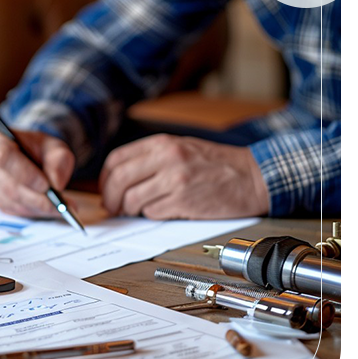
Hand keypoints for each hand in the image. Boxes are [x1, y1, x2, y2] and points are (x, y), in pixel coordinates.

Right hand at [0, 130, 75, 216]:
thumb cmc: (42, 150)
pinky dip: (36, 212)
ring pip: (13, 201)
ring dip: (38, 207)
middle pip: (8, 185)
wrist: (37, 159)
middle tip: (58, 203)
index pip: (3, 156)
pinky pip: (15, 211)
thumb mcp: (55, 147)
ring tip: (62, 207)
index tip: (45, 185)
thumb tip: (56, 183)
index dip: (24, 172)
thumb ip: (58, 159)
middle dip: (35, 197)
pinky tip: (52, 209)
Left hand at [99, 134, 268, 219]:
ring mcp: (175, 180)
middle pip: (118, 181)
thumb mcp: (180, 147)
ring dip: (131, 210)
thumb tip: (119, 179)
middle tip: (113, 208)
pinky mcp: (184, 201)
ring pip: (132, 200)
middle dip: (111, 199)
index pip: (116, 160)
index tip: (107, 190)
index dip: (105, 179)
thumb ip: (150, 158)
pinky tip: (164, 210)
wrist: (252, 176)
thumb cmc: (215, 164)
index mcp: (161, 143)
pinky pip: (153, 213)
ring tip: (140, 209)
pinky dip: (152, 215)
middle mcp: (166, 158)